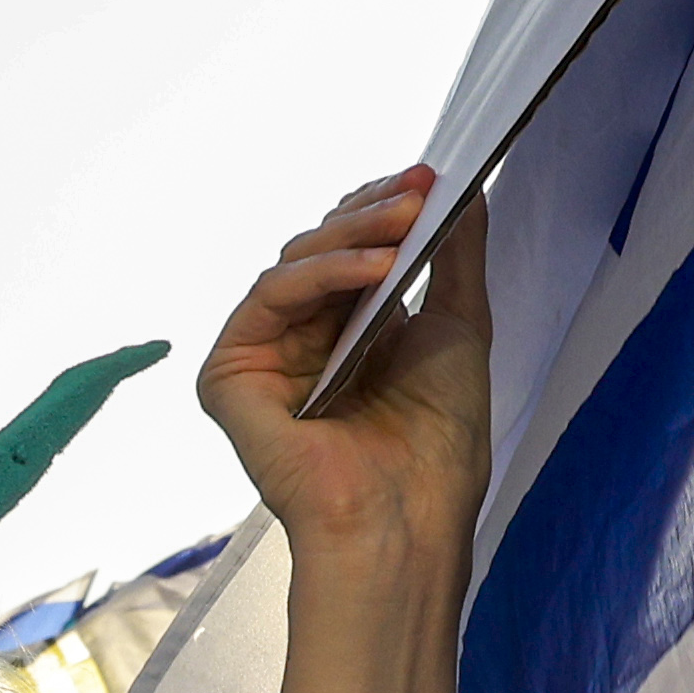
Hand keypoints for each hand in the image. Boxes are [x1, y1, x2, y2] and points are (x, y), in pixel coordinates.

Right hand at [195, 171, 488, 571]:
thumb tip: (462, 191)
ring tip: (402, 224)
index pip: (352, 251)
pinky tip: (373, 268)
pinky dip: (320, 274)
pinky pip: (269, 299)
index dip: (382, 210)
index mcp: (349, 333)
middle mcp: (302, 341)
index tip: (427, 179)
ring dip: (351, 236)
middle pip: (321, 250)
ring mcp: (264, 358)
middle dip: (370, 215)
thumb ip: (455, 256)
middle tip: (416, 192)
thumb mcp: (460, 326)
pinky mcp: (230, 378)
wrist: (409, 514)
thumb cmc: (437, 443)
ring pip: (293, 265)